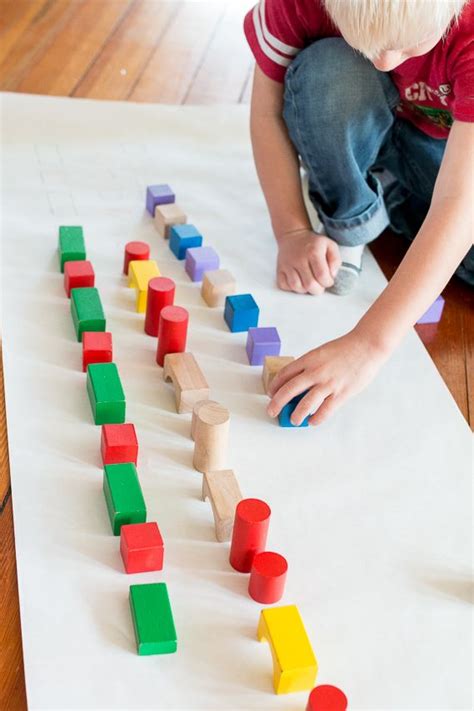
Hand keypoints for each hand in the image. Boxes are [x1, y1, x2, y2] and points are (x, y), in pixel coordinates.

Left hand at [267, 329, 388, 425]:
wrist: (367, 346)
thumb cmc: (345, 348)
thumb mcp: (321, 352)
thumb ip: (310, 366)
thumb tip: (299, 381)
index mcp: (309, 359)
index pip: (284, 374)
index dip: (275, 385)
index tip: (271, 393)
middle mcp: (315, 372)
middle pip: (289, 390)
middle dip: (276, 403)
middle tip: (271, 411)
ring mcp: (328, 383)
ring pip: (305, 404)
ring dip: (296, 415)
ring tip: (294, 419)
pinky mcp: (341, 393)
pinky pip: (325, 410)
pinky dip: (316, 418)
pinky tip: (312, 421)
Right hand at [276, 229, 340, 294]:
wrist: (293, 235)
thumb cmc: (313, 243)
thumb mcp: (330, 245)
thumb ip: (335, 260)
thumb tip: (332, 275)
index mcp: (313, 252)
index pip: (322, 276)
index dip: (328, 282)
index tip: (328, 280)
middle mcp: (299, 259)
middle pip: (310, 284)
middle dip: (318, 289)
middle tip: (319, 284)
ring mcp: (287, 264)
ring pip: (296, 287)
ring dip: (305, 289)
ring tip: (309, 283)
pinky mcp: (280, 269)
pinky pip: (284, 285)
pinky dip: (292, 288)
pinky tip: (298, 281)